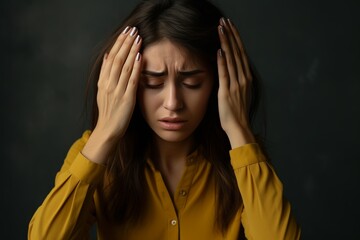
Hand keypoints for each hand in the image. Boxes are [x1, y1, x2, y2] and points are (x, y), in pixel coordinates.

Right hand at [82, 26, 141, 163]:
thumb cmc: (108, 112)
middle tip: (133, 30)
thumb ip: (106, 74)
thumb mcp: (103, 91)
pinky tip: (140, 58)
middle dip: (125, 43)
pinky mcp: (127, 99)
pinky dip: (136, 68)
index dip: (118, 43)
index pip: (111, 57)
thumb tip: (109, 55)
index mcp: (103, 81)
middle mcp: (109, 84)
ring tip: (137, 38)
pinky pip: (132, 81)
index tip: (125, 32)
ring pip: (124, 67)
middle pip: (117, 59)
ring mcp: (117, 91)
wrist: (108, 130)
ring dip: (131, 51)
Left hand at [217, 18, 254, 147]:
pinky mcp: (227, 92)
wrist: (238, 127)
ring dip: (226, 43)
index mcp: (246, 78)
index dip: (235, 39)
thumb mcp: (238, 92)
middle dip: (231, 35)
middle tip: (225, 21)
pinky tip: (220, 50)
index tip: (230, 27)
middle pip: (237, 52)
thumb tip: (226, 66)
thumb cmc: (236, 112)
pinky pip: (225, 74)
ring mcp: (236, 85)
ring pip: (231, 59)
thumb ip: (234, 79)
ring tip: (221, 29)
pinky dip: (223, 61)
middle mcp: (243, 79)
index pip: (240, 54)